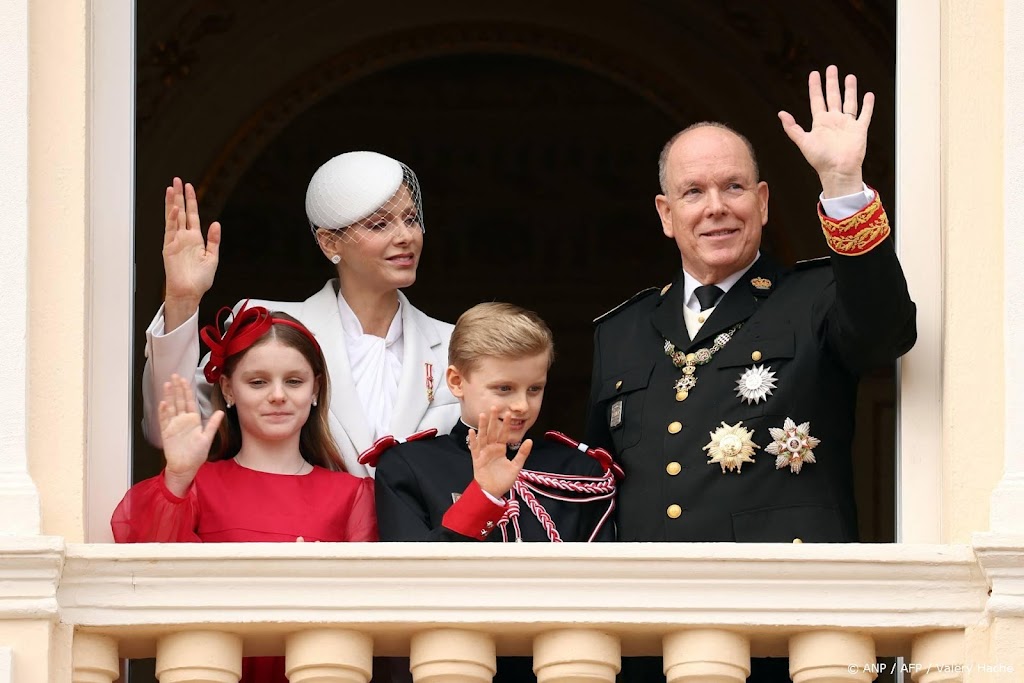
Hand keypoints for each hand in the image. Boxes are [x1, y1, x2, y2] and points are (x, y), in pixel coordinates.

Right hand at [159, 373, 223, 496]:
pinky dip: (163, 412)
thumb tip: (220, 413)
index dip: (187, 391)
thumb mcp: (207, 438)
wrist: (185, 467)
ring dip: (169, 396)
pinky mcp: (166, 433)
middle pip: (179, 401)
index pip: (189, 402)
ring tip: (167, 385)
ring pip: (170, 407)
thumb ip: (212, 424)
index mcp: (193, 420)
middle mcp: (182, 421)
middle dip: (177, 388)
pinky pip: (164, 420)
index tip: (185, 380)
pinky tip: (163, 403)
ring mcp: (173, 425)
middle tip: (174, 376)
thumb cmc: (196, 455)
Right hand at [163, 178, 221, 329]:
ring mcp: (176, 241)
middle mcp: (184, 237)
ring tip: (172, 187)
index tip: (190, 187)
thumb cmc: (200, 280)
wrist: (190, 292)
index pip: (193, 215)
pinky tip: (174, 208)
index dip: (192, 201)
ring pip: (174, 217)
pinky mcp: (169, 247)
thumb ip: (214, 240)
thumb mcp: (212, 257)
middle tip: (178, 180)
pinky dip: (172, 218)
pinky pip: (170, 230)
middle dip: (180, 196)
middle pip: (181, 211)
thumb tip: (216, 224)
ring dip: (172, 202)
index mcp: (195, 239)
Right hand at [468, 407, 532, 498]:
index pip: (504, 434)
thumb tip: (530, 440)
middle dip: (493, 420)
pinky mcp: (477, 460)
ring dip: (482, 426)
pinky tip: (472, 432)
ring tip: (483, 415)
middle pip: (492, 432)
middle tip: (494, 407)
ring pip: (483, 437)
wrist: (493, 493)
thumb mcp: (516, 467)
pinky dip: (473, 440)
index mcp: (501, 449)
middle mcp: (492, 449)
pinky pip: (474, 448)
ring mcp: (483, 453)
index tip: (508, 413)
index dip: (505, 424)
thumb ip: (522, 454)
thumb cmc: (503, 481)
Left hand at [777, 65, 872, 197]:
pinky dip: (867, 105)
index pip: (817, 100)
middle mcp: (834, 121)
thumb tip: (780, 113)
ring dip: (850, 89)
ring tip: (850, 76)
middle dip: (832, 82)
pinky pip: (864, 114)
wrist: (838, 171)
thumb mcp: (803, 142)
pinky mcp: (860, 129)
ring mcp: (847, 124)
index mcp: (820, 123)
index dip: (815, 87)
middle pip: (833, 97)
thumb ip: (792, 128)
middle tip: (832, 68)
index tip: (814, 74)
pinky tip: (868, 95)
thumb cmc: (820, 159)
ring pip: (849, 102)